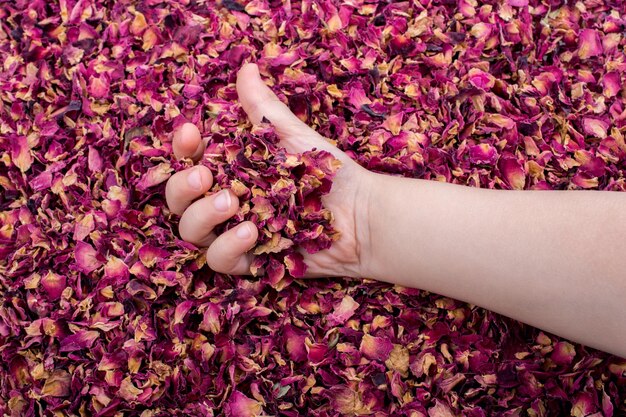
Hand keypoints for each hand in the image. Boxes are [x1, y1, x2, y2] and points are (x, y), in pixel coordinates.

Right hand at [165, 63, 374, 277]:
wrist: (362, 215)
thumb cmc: (330, 173)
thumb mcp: (294, 137)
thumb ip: (264, 110)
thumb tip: (246, 66)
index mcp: (232, 170)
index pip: (190, 160)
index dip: (182, 148)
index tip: (192, 134)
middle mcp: (227, 202)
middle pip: (180, 200)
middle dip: (183, 187)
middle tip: (205, 177)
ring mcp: (235, 233)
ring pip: (192, 233)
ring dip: (203, 216)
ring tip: (232, 203)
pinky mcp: (251, 261)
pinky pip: (220, 261)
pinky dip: (228, 247)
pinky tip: (251, 232)